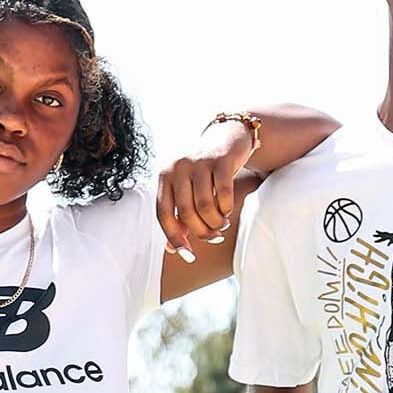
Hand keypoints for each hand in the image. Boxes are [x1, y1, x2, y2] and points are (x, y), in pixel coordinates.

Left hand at [157, 120, 253, 260]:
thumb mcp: (187, 191)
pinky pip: (223, 194)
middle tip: (214, 237)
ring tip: (222, 224)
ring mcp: (198, 161)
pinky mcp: (220, 160)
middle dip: (203, 232)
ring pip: (205, 206)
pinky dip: (227, 208)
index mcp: (164, 176)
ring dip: (216, 222)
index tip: (189, 256)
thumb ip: (179, 217)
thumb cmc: (204, 171)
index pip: (163, 214)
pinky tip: (228, 209)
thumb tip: (173, 250)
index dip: (175, 238)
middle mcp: (177, 167)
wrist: (227, 137)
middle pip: (187, 213)